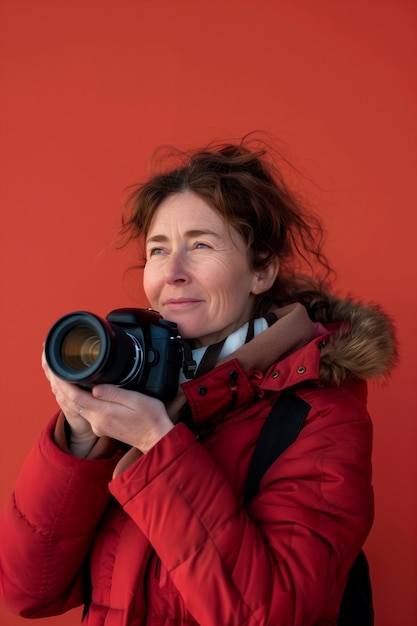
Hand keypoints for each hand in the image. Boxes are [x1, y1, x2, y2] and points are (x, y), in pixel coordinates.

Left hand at [42, 349, 173, 453]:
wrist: (156, 438)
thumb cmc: (151, 418)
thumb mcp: (136, 400)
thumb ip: (114, 393)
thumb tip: (95, 387)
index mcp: (104, 413)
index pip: (75, 396)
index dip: (64, 382)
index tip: (57, 370)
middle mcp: (97, 421)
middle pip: (72, 402)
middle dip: (62, 385)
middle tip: (56, 369)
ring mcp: (99, 425)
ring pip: (78, 406)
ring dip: (69, 392)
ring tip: (63, 377)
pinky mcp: (102, 427)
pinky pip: (86, 411)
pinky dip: (79, 400)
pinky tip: (79, 391)